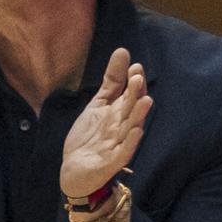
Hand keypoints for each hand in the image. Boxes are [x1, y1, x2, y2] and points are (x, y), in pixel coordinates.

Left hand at [61, 48, 151, 197]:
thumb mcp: (98, 104)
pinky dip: (131, 142)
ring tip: (145, 100)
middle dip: (135, 94)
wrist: (75, 170)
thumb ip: (112, 81)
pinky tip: (136, 131)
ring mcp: (119, 145)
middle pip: (130, 109)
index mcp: (119, 113)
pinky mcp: (113, 162)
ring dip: (138, 115)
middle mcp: (122, 127)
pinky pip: (124, 152)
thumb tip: (123, 52)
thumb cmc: (90, 137)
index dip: (132, 82)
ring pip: (131, 128)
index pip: (129, 95)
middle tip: (138, 77)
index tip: (135, 66)